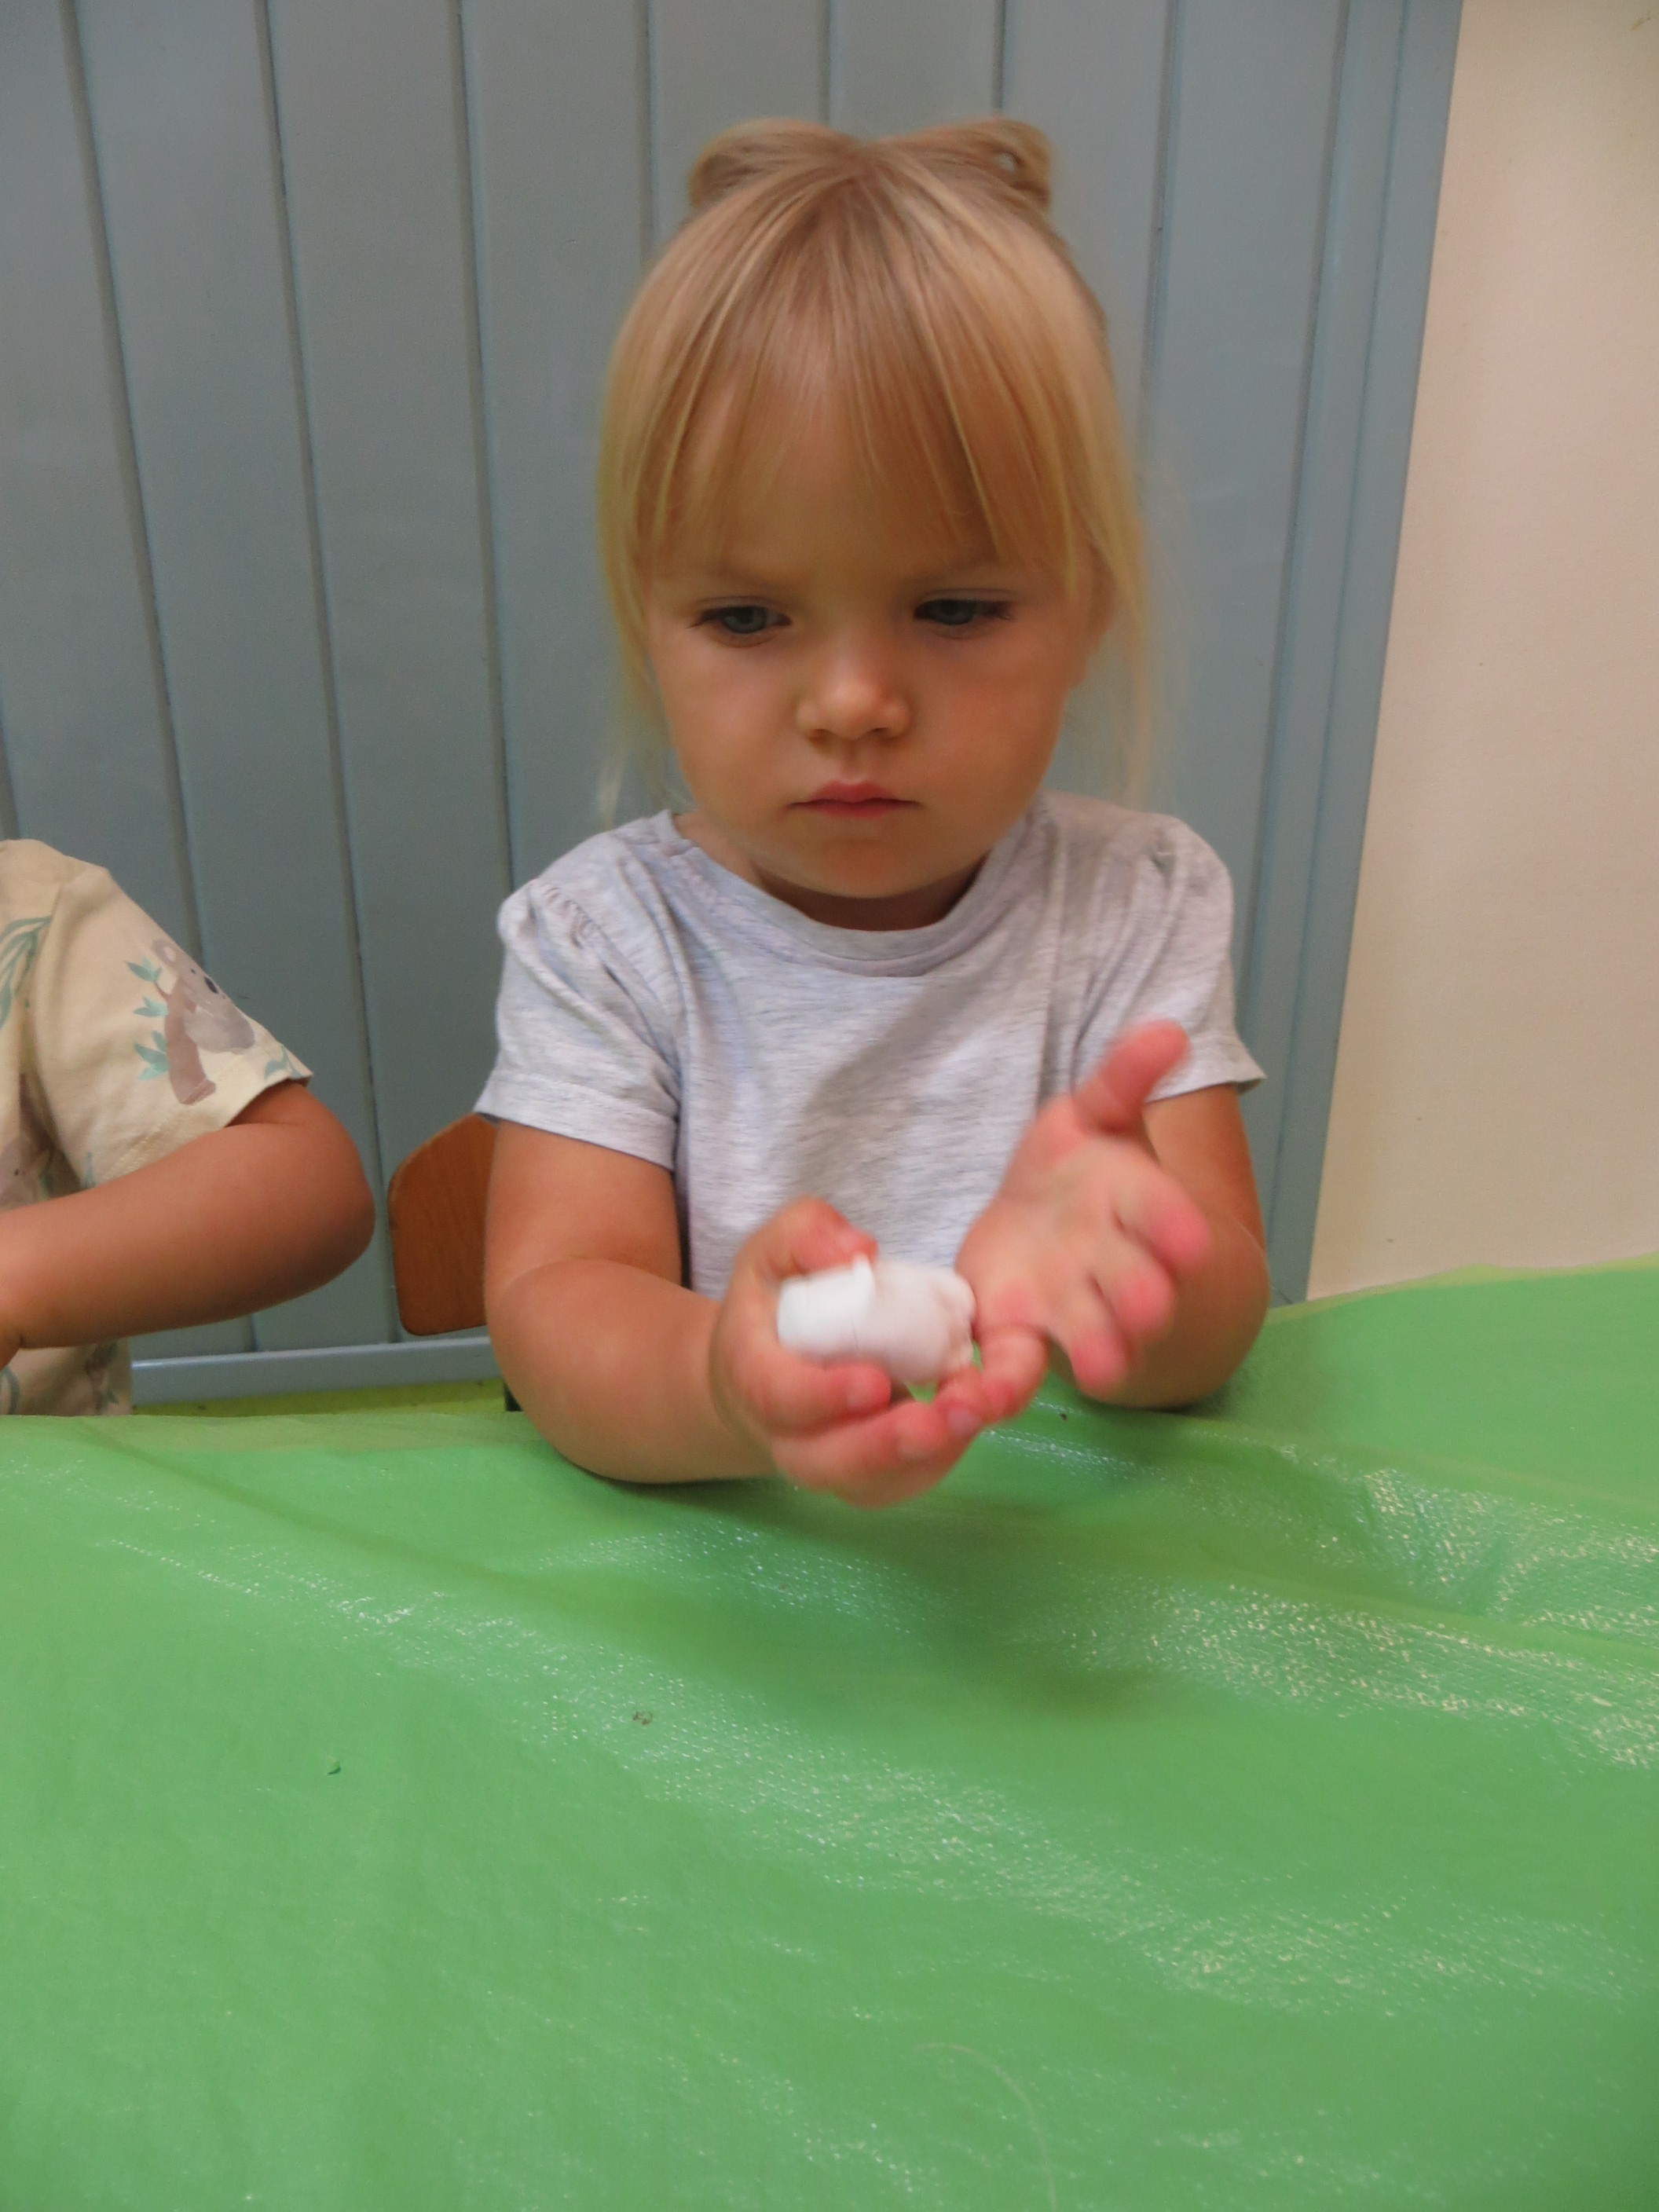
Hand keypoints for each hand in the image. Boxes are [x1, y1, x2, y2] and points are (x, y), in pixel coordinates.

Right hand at [708, 1199, 1005, 1507]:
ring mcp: (824, 1463)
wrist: (764, 1365)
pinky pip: (900, 1483)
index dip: (824, 1395)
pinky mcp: (864, 1477)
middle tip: (946, 1416)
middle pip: (824, 1461)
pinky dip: (940, 1458)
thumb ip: (807, 1236)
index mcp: (752, 1372)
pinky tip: (970, 1419)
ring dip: (925, 1457)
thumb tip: (859, 1252)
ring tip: (973, 1415)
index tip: (876, 1381)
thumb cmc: (773, 1300)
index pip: (777, 1396)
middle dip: (887, 1446)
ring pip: (868, 1483)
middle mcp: (783, 1434)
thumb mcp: (775, 1249)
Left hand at [956, 1022, 1213, 1404]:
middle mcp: (1111, 1264)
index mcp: (1133, 1203)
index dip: (1174, 1226)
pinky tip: (975, 1404)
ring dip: (1094, 1351)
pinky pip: (1012, 1368)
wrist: (1045, 1228)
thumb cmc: (1077, 1168)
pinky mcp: (1015, 1332)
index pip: (1161, 1212)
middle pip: (1132, 1282)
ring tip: (1095, 1370)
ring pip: (1088, 1333)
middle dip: (1140, 1295)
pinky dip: (996, 1391)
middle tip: (1147, 1308)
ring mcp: (1067, 1306)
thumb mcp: (1094, 1115)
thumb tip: (1171, 1029)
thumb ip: (1124, 1078)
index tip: (1191, 1240)